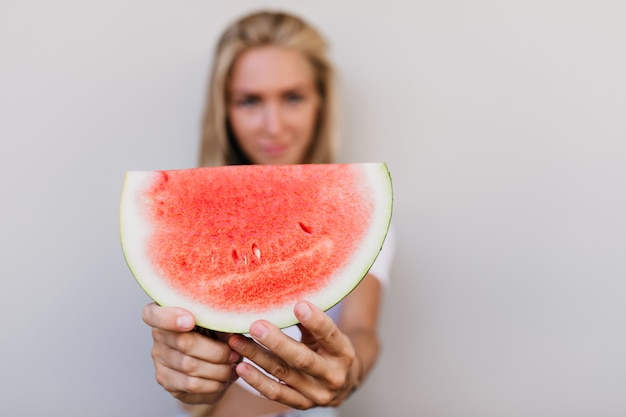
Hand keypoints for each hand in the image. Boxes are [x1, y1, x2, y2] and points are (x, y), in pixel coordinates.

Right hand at [141, 303, 241, 404]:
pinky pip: (190, 383)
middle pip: (183, 342)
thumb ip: (219, 319)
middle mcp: (158, 333)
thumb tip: (230, 320)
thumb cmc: (217, 336)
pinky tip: (224, 379)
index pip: (153, 313)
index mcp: (167, 310)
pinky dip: (212, 383)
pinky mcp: (165, 378)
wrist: (214, 366)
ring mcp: (159, 357)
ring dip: (218, 369)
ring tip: (233, 367)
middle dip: (216, 351)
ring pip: (189, 365)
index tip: (191, 321)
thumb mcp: (220, 323)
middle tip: (234, 354)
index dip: (170, 318)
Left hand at [228, 301, 360, 408]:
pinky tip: (241, 367)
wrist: (343, 385)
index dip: (315, 321)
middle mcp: (332, 376)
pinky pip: (276, 393)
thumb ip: (311, 322)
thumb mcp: (329, 336)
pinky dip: (257, 381)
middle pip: (302, 359)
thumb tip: (287, 298)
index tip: (298, 305)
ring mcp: (316, 394)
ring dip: (258, 357)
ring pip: (283, 373)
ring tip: (238, 342)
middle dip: (277, 342)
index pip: (330, 335)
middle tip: (255, 326)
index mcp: (343, 353)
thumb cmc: (331, 352)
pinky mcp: (301, 404)